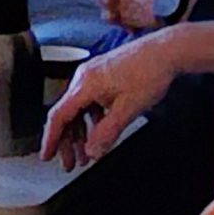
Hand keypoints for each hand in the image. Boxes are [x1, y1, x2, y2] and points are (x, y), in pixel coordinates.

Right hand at [42, 32, 184, 165]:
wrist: (167, 51)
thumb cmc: (150, 72)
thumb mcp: (129, 108)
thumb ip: (108, 132)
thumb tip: (93, 151)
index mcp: (85, 85)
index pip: (59, 116)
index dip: (51, 138)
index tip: (46, 156)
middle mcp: (84, 78)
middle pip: (67, 115)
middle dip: (67, 142)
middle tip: (70, 163)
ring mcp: (93, 76)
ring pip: (78, 109)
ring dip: (81, 133)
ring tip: (87, 153)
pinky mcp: (103, 75)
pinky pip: (89, 102)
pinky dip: (91, 120)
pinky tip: (99, 131)